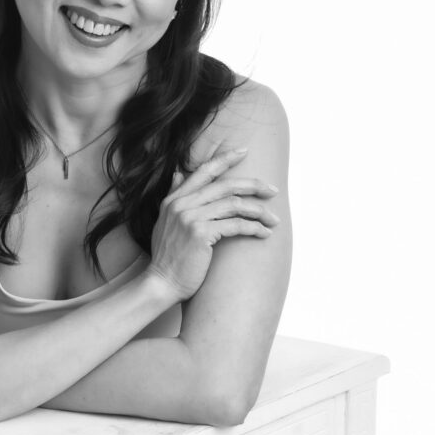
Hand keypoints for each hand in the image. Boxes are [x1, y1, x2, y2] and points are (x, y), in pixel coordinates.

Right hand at [146, 148, 278, 301]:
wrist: (161, 282)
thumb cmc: (168, 256)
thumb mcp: (165, 221)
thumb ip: (174, 196)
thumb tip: (177, 174)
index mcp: (174, 199)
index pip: (203, 171)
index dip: (225, 159)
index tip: (243, 151)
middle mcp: (182, 204)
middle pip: (226, 185)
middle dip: (254, 185)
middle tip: (273, 190)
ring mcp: (190, 218)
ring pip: (235, 204)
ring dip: (259, 211)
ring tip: (274, 219)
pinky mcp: (200, 234)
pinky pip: (236, 225)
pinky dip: (254, 228)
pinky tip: (264, 233)